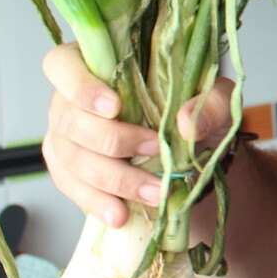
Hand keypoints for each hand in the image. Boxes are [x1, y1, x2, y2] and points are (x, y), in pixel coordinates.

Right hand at [40, 44, 236, 227]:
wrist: (189, 144)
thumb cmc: (192, 106)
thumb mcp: (214, 96)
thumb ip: (208, 103)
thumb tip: (187, 125)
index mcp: (93, 63)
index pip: (62, 64)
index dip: (80, 86)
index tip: (114, 107)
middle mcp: (67, 98)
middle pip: (68, 118)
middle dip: (113, 141)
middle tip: (155, 151)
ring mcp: (63, 134)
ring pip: (70, 157)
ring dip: (113, 179)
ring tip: (152, 193)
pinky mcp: (67, 168)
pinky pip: (72, 187)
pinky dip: (97, 202)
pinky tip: (120, 214)